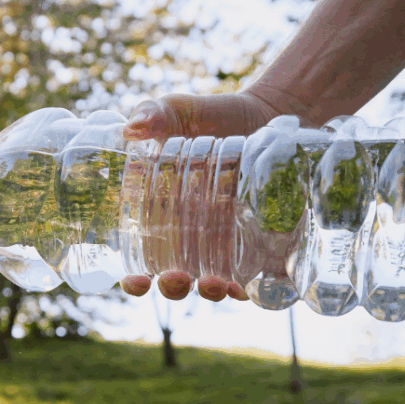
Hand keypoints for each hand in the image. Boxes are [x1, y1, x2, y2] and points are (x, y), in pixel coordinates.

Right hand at [119, 91, 282, 301]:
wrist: (272, 112)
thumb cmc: (214, 116)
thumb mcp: (179, 111)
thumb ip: (153, 114)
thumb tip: (132, 129)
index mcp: (161, 217)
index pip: (140, 259)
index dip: (134, 279)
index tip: (134, 281)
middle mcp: (193, 239)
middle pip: (177, 281)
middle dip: (174, 287)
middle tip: (176, 277)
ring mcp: (230, 244)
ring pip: (216, 285)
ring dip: (212, 292)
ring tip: (215, 285)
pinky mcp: (267, 242)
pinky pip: (261, 277)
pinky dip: (256, 289)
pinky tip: (252, 287)